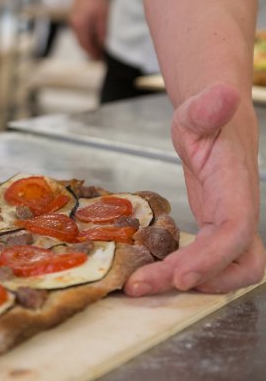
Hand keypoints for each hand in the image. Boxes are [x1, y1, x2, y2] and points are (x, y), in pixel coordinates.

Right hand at [69, 0, 107, 59]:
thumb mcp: (103, 17)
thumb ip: (102, 32)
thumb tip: (102, 46)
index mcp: (80, 26)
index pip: (86, 45)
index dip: (93, 53)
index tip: (100, 58)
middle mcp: (74, 26)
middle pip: (81, 44)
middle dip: (90, 51)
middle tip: (99, 57)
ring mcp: (72, 23)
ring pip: (80, 39)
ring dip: (88, 45)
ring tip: (97, 49)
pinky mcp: (74, 20)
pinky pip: (79, 33)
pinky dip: (85, 38)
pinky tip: (93, 39)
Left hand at [125, 83, 265, 295]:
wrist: (212, 124)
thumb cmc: (206, 119)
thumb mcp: (198, 111)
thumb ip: (207, 108)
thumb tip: (224, 95)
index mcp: (236, 187)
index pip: (234, 230)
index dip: (212, 258)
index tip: (181, 276)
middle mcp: (238, 212)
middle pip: (234, 261)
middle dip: (196, 281)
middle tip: (142, 286)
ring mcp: (229, 225)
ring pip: (227, 270)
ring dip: (189, 283)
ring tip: (142, 285)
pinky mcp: (214, 233)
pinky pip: (207, 263)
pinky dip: (182, 273)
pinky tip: (149, 273)